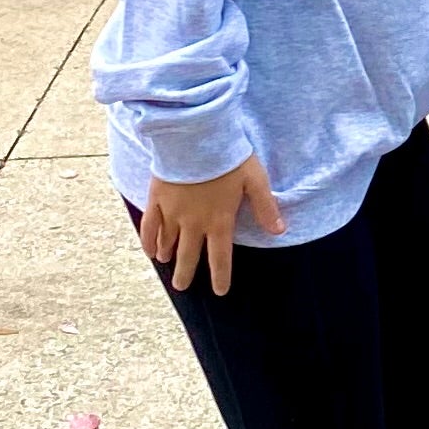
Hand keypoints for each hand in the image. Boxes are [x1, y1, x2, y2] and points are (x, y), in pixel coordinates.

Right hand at [140, 155, 281, 295]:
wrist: (195, 138)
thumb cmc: (228, 157)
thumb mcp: (255, 180)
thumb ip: (266, 207)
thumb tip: (280, 231)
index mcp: (219, 221)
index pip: (220, 257)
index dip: (220, 276)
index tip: (219, 291)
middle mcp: (194, 223)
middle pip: (189, 255)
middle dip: (187, 273)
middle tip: (182, 286)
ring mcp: (173, 212)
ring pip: (168, 242)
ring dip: (169, 254)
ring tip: (167, 263)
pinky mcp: (157, 199)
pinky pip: (149, 225)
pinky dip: (148, 239)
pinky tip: (149, 249)